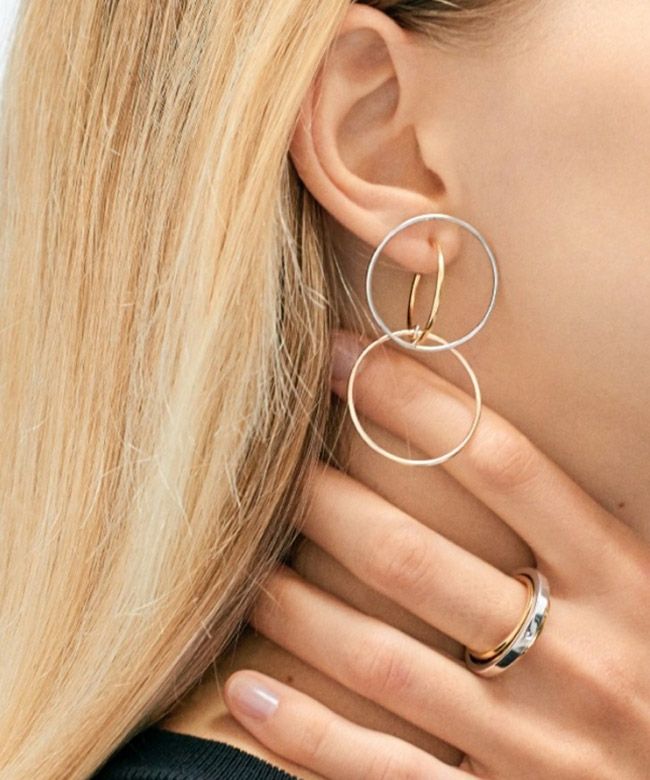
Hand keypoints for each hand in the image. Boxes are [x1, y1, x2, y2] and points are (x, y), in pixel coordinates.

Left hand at [223, 329, 649, 778]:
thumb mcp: (644, 583)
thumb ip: (574, 524)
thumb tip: (480, 441)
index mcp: (620, 582)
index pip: (501, 465)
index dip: (412, 400)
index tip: (340, 356)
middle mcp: (576, 657)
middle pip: (413, 561)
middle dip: (326, 504)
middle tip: (268, 466)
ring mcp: (532, 746)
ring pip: (381, 662)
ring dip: (295, 611)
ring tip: (244, 570)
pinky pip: (380, 771)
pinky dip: (305, 733)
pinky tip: (247, 695)